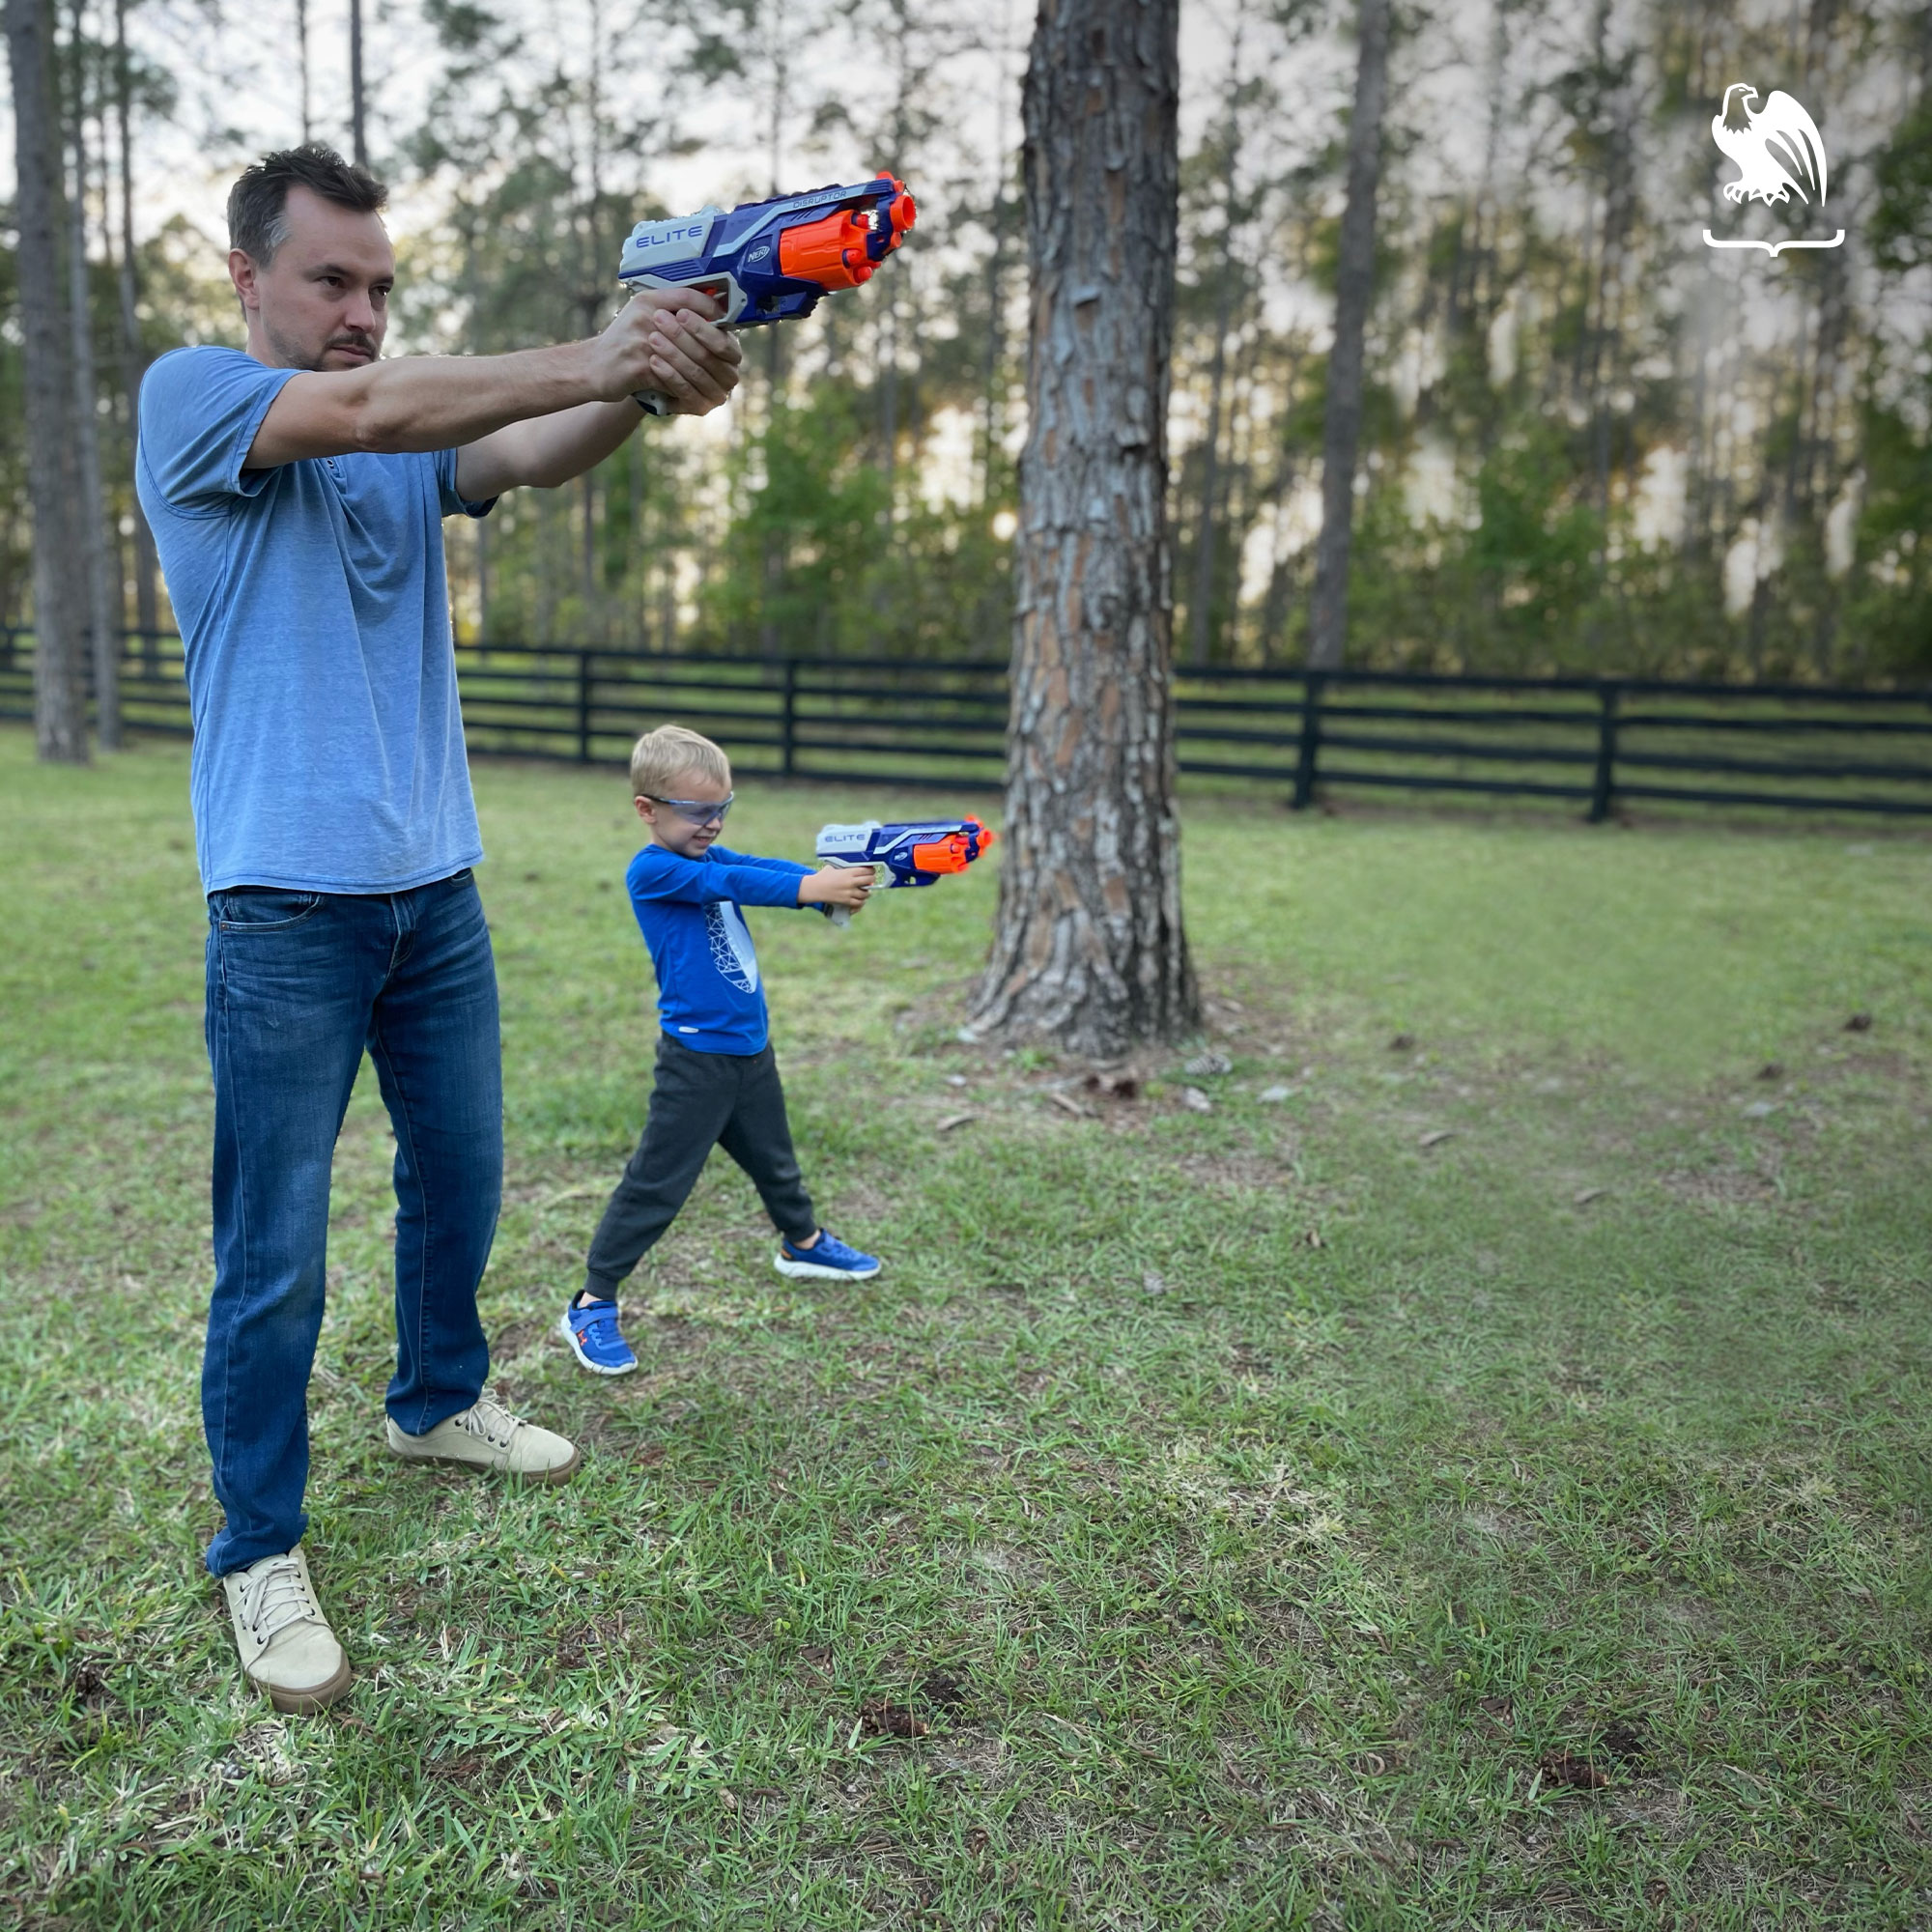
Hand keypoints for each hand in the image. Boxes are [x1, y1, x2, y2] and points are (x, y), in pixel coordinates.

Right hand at [594, 289, 741, 414]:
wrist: (591, 367)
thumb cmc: (623, 343)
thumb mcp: (643, 315)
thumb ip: (671, 308)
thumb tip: (711, 313)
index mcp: (648, 300)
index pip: (689, 296)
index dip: (711, 309)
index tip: (724, 323)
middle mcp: (644, 316)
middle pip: (691, 330)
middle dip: (711, 348)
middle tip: (725, 360)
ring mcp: (641, 342)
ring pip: (685, 357)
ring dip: (701, 372)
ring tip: (713, 380)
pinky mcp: (638, 368)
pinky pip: (672, 379)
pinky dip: (684, 388)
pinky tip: (693, 393)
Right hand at [798, 865, 874, 911]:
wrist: (815, 888)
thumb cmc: (823, 876)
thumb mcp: (833, 867)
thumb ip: (842, 867)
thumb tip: (848, 865)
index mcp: (848, 872)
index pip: (866, 870)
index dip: (871, 870)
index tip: (871, 871)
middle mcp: (850, 882)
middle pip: (869, 880)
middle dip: (871, 880)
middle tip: (871, 880)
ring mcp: (849, 892)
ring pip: (866, 893)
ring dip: (867, 892)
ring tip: (866, 890)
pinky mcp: (846, 901)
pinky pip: (859, 902)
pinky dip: (861, 901)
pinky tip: (861, 899)